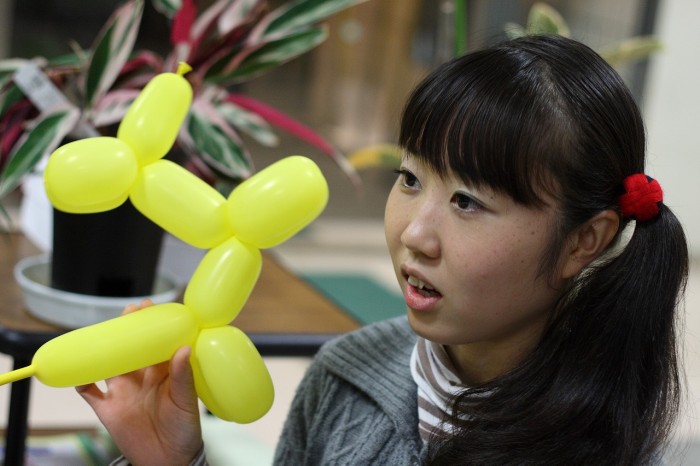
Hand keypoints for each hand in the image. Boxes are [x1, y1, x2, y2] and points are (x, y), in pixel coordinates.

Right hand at [76, 300, 202, 465]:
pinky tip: (76, 369)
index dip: (152, 325)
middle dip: (128, 329)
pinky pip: (89, 393)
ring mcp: (123, 392)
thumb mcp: (187, 402)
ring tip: (100, 331)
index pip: (157, 343)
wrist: (168, 462)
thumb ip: (184, 376)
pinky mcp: (108, 409)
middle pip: (131, 348)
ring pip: (109, 364)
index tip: (148, 308)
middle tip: (128, 311)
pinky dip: (80, 381)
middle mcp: (142, 378)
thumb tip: (183, 348)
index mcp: (164, 372)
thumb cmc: (184, 431)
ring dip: (104, 348)